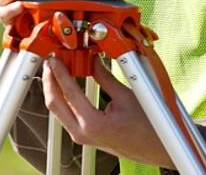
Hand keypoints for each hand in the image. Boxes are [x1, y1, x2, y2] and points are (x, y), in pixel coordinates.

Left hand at [43, 56, 174, 167]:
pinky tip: (66, 84)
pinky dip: (63, 98)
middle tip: (51, 61)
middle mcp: (82, 133)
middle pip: (54, 103)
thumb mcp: (126, 95)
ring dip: (55, 88)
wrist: (156, 148)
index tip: (55, 58)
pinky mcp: (85, 136)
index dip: (59, 71)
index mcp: (92, 123)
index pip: (68, 92)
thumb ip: (105, 77)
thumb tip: (93, 60)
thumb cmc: (147, 126)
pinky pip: (66, 115)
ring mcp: (82, 137)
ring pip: (58, 110)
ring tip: (57, 69)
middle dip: (49, 80)